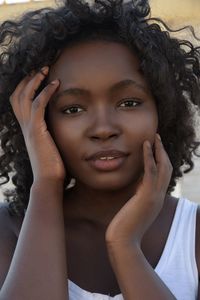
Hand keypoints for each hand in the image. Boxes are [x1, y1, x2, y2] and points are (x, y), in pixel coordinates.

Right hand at [10, 67, 65, 181]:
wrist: (48, 180)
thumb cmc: (52, 165)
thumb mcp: (49, 145)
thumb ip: (49, 133)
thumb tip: (60, 127)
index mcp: (27, 129)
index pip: (18, 102)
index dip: (25, 87)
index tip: (38, 77)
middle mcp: (24, 126)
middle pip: (17, 95)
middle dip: (28, 79)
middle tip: (41, 68)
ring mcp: (29, 128)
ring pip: (24, 96)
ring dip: (34, 80)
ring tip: (45, 70)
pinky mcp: (37, 131)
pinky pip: (38, 105)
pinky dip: (45, 92)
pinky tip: (55, 84)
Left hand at [105, 134, 172, 246]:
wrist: (124, 242)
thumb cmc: (125, 228)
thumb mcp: (135, 209)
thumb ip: (139, 197)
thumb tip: (137, 187)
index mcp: (156, 199)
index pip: (163, 176)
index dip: (162, 162)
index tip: (156, 150)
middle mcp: (159, 196)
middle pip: (167, 169)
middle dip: (163, 153)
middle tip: (158, 139)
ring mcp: (155, 196)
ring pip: (162, 168)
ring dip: (159, 151)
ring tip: (154, 137)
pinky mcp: (146, 196)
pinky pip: (150, 171)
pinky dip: (149, 156)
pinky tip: (146, 145)